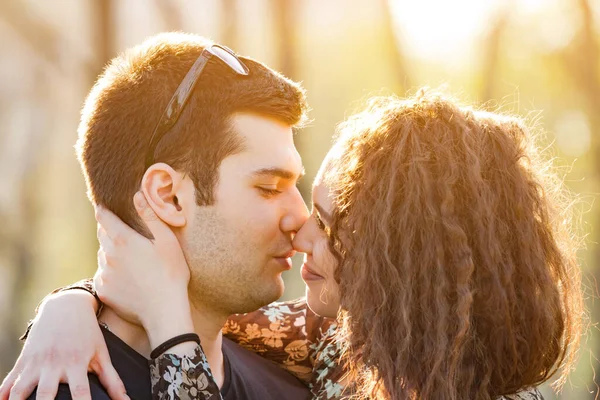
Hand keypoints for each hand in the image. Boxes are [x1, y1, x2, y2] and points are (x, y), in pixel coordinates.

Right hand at [0, 291, 127, 399]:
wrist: (66, 306)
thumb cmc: (87, 333)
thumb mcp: (101, 353)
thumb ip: (112, 380)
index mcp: (76, 364)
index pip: (80, 393)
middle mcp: (54, 364)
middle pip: (46, 394)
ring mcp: (36, 362)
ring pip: (21, 390)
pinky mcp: (23, 360)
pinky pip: (9, 381)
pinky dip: (3, 394)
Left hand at [94, 191, 193, 347]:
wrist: (164, 311)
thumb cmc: (171, 273)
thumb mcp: (167, 240)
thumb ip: (150, 216)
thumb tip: (137, 195)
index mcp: (123, 239)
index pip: (103, 216)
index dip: (104, 209)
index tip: (108, 207)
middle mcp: (107, 255)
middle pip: (102, 234)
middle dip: (110, 230)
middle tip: (127, 234)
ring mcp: (104, 274)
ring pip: (102, 256)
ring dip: (111, 253)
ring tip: (131, 259)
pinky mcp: (104, 291)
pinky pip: (103, 276)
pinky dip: (112, 273)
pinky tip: (129, 278)